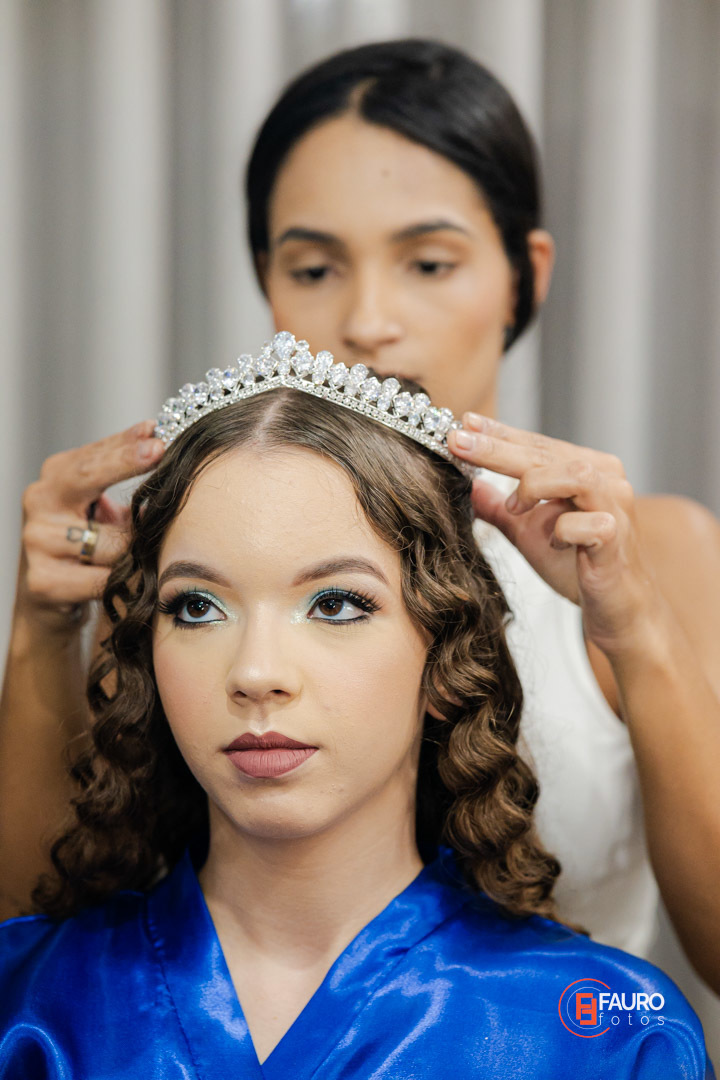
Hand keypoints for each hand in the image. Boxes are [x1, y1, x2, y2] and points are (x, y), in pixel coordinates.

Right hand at [19, 421, 163, 624]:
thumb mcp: (105, 509)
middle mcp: (39, 502)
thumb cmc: (87, 546)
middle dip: (124, 463)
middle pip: (86, 476)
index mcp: (56, 479)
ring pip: (110, 540)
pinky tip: (131, 584)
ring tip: (144, 555)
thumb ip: (126, 479)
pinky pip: (103, 579)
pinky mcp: (43, 582)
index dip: (125, 445)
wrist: (50, 599)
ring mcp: (37, 541)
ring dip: (136, 549)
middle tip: (158, 451)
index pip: (94, 456)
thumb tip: (161, 441)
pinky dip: (124, 581)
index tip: (155, 433)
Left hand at [447, 414, 660, 656]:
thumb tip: (468, 486)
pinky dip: (564, 530)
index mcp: (586, 470)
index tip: (464, 424)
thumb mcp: (528, 534)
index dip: (500, 433)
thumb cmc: (576, 566)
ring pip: (575, 475)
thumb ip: (501, 510)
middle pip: (547, 454)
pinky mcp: (618, 537)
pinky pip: (589, 524)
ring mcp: (615, 507)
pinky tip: (555, 543)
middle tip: (460, 441)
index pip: (537, 445)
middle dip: (499, 448)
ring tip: (513, 508)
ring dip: (535, 485)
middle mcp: (605, 480)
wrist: (615, 608)